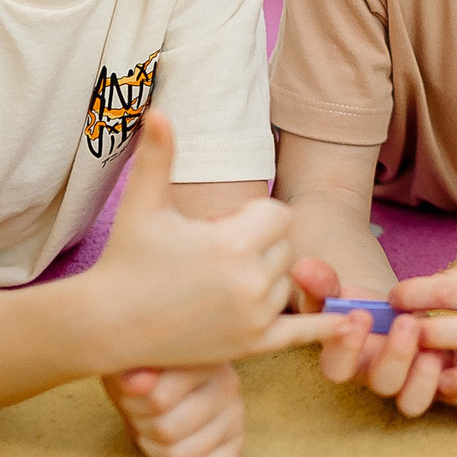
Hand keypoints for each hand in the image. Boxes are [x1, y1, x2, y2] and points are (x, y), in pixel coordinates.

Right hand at [88, 116, 332, 368]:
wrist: (107, 324)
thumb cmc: (126, 259)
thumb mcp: (143, 204)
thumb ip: (157, 155)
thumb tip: (159, 109)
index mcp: (233, 242)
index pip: (279, 215)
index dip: (253, 217)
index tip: (218, 227)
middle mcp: (252, 281)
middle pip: (286, 247)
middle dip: (259, 246)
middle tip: (213, 256)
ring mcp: (254, 317)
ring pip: (287, 282)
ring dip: (266, 278)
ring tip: (220, 282)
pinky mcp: (252, 346)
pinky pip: (301, 333)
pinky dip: (324, 326)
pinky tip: (350, 323)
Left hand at [103, 363, 245, 456]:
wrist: (158, 376)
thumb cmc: (142, 368)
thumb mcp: (131, 363)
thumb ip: (132, 371)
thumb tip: (134, 382)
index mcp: (202, 358)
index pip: (158, 400)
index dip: (131, 402)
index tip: (129, 387)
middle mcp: (227, 385)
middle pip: (166, 431)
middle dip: (142, 426)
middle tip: (140, 410)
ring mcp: (234, 415)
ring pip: (180, 455)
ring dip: (154, 447)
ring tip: (152, 427)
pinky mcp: (234, 441)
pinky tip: (173, 447)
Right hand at [298, 257, 447, 418]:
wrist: (395, 308)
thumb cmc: (361, 304)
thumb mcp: (337, 290)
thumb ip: (320, 282)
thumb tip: (303, 266)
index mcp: (348, 360)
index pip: (336, 369)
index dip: (345, 348)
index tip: (357, 315)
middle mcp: (377, 377)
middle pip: (383, 385)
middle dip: (395, 356)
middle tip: (406, 322)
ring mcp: (410, 383)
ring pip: (413, 402)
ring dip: (425, 378)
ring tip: (433, 346)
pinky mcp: (442, 382)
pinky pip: (453, 394)